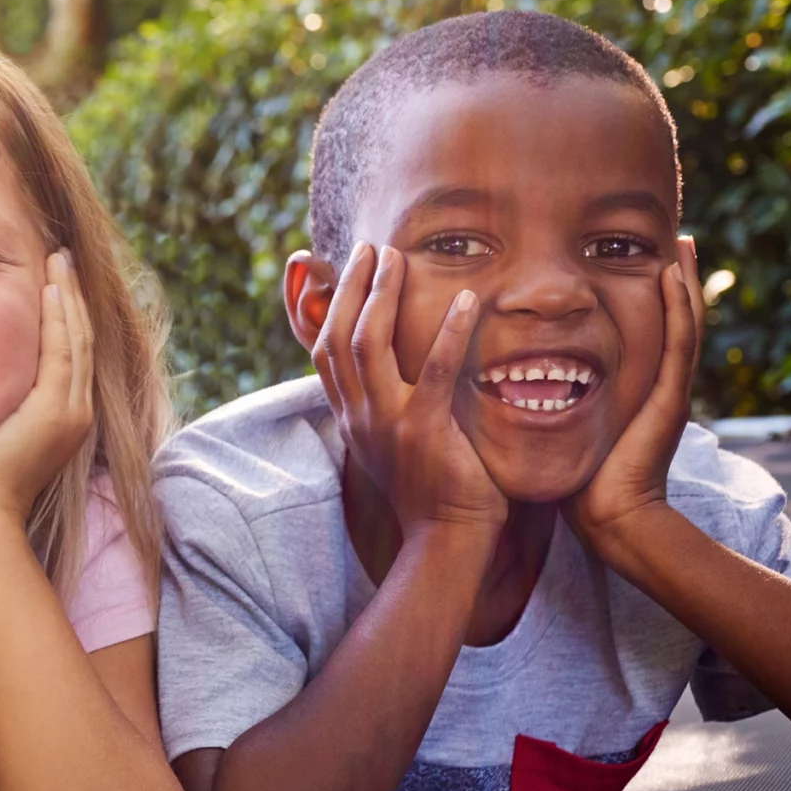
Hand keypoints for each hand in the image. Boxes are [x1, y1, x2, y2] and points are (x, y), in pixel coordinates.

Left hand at [0, 251, 93, 517]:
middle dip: (71, 295)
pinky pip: (64, 350)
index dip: (64, 312)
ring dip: (67, 296)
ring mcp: (71, 410)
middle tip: (62, 257)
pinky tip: (51, 288)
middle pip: (79, 337)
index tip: (53, 279)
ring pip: (76, 338)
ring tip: (59, 260)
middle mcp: (76, 410)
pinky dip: (60, 317)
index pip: (68, 351)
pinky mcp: (57, 410)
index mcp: (62, 415)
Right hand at [312, 243, 502, 538]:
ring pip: (369, 345)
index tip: (346, 270)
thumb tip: (396, 375)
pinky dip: (448, 333)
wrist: (444, 542)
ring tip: (398, 258)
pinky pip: (435, 372)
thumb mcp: (395, 447)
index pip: (323, 352)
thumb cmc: (431, 495)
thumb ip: (388, 409)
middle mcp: (360, 417)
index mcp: (351, 419)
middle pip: (340, 337)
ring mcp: (388, 424)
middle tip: (372, 249)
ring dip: (381, 296)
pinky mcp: (426, 432)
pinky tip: (466, 301)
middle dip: (352, 287)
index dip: (329, 307)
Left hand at [569, 237, 699, 556]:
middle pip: (674, 319)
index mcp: (637, 389)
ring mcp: (670, 390)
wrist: (610, 520)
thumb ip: (557, 404)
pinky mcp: (671, 399)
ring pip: (684, 324)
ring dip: (685, 282)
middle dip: (676, 279)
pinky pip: (678, 345)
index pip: (647, 331)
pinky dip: (680, 309)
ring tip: (683, 242)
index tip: (640, 259)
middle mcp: (659, 384)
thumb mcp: (568, 429)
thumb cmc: (581, 482)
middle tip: (676, 236)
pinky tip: (674, 276)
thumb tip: (519, 383)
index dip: (649, 298)